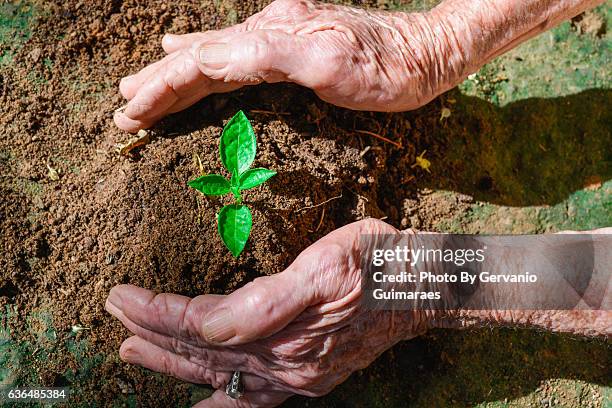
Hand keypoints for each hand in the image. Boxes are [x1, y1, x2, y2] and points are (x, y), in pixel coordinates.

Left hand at [105, 219, 430, 406]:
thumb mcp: (324, 268)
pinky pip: (253, 398)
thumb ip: (265, 304)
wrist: (421, 286)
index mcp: (284, 335)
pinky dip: (221, 401)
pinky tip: (199, 405)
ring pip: (220, 372)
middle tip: (116, 315)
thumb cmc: (375, 266)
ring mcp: (294, 375)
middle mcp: (284, 365)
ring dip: (174, 360)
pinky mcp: (305, 376)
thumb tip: (209, 325)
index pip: (204, 325)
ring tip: (135, 348)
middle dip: (155, 333)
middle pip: (204, 352)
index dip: (161, 312)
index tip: (123, 297)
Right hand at [114, 0, 451, 131]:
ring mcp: (278, 34)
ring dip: (173, 73)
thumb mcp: (330, 63)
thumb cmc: (386, 68)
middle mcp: (267, 29)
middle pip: (197, 56)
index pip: (199, 62)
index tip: (131, 112)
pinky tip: (190, 53)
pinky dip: (202, 59)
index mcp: (270, 36)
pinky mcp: (290, 44)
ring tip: (142, 85)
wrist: (423, 54)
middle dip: (157, 83)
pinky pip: (233, 54)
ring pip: (211, 54)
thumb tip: (209, 58)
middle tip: (124, 107)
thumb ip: (270, 56)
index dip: (162, 87)